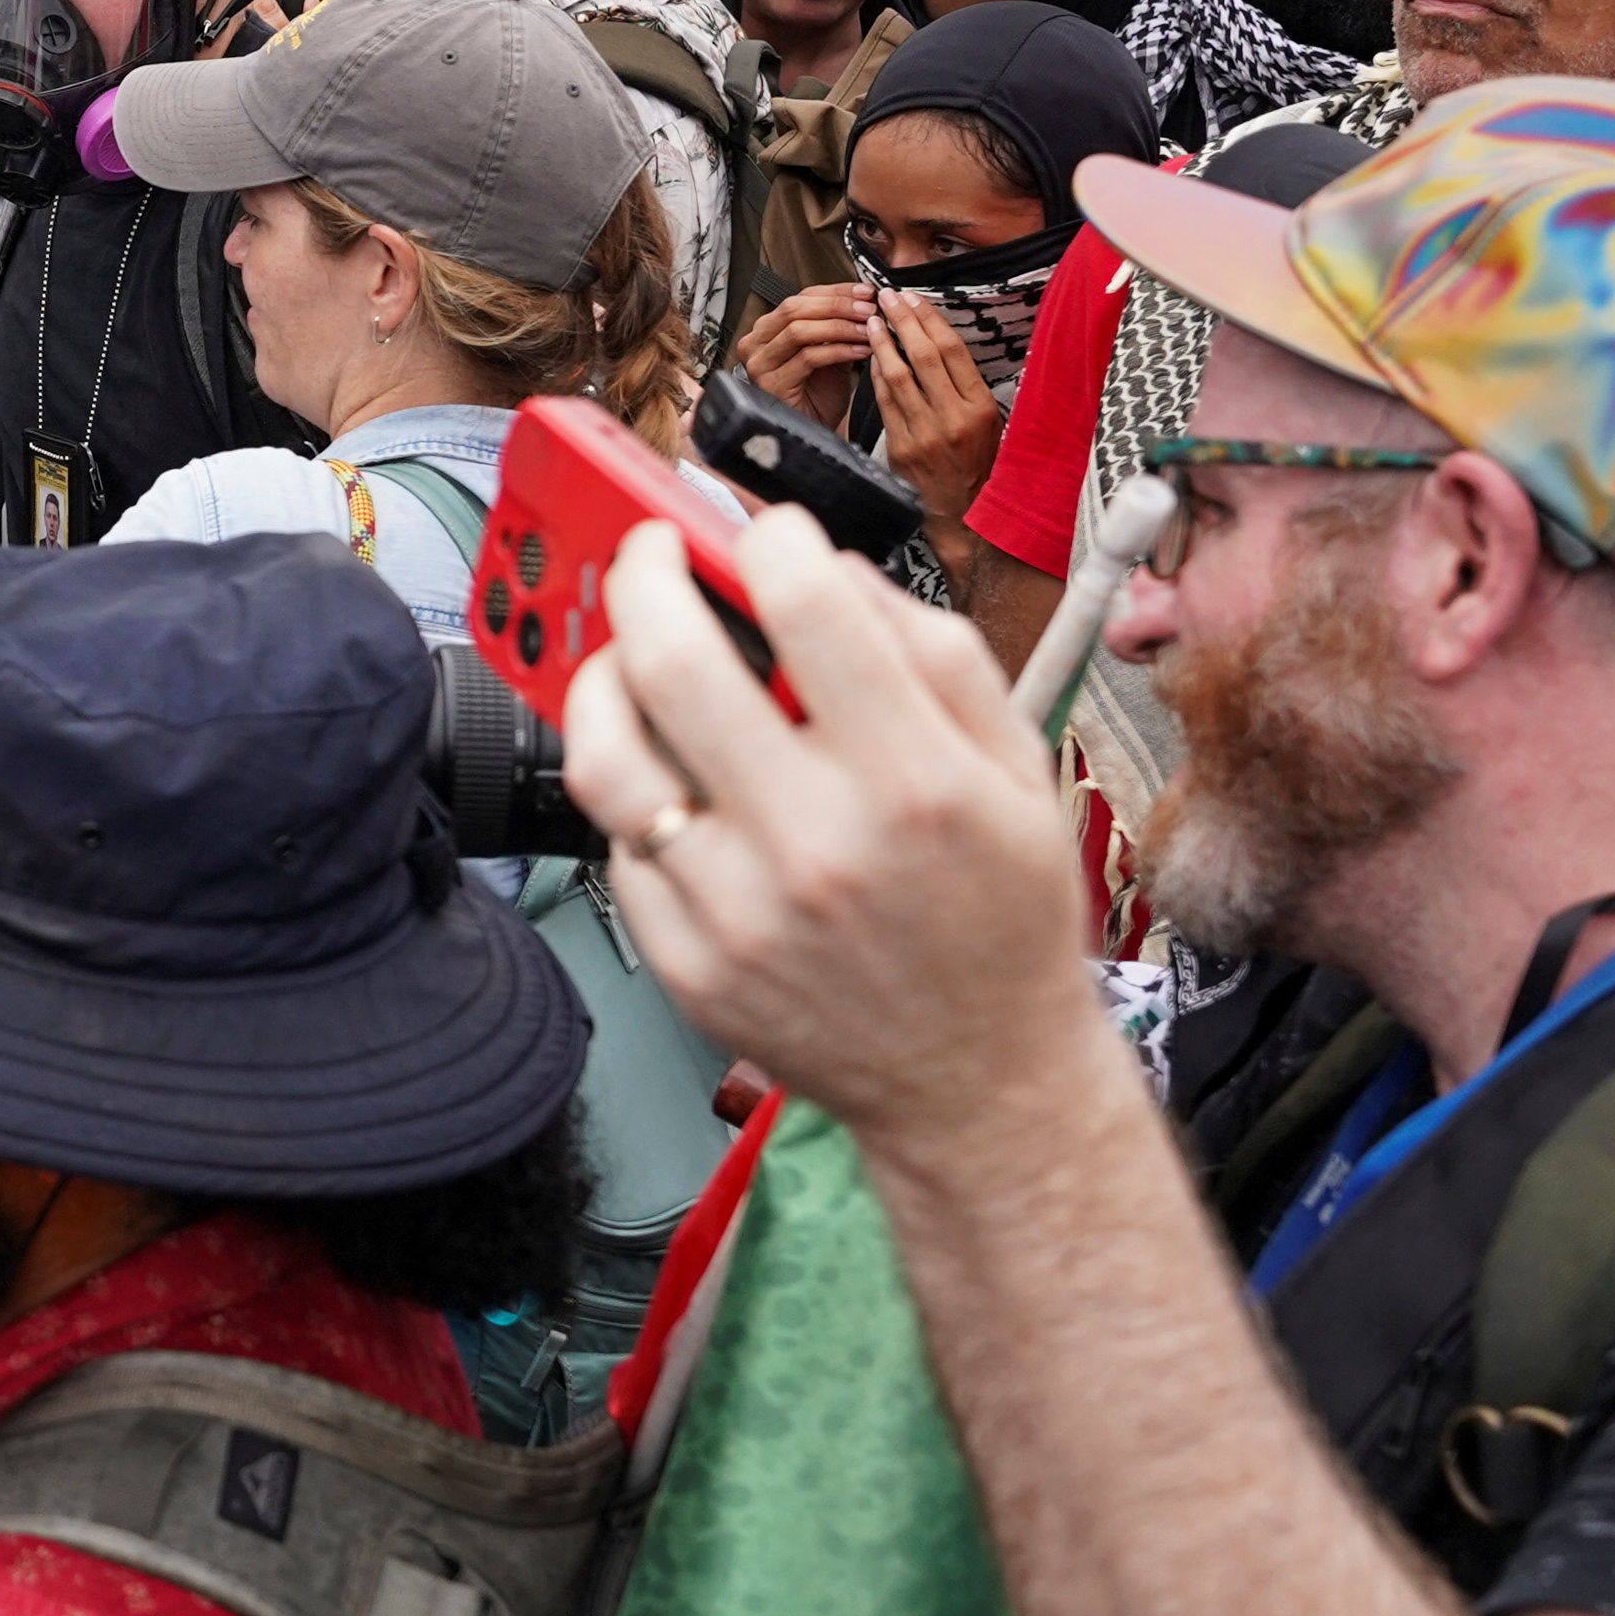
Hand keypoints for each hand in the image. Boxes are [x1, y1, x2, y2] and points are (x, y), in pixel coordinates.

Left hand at [554, 508, 1124, 1164]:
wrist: (978, 1081)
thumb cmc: (1000, 917)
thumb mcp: (1016, 769)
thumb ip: (932, 653)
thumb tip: (829, 569)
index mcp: (917, 783)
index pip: (808, 607)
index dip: (770, 541)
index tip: (760, 533)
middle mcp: (818, 843)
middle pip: (675, 662)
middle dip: (645, 572)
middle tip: (649, 553)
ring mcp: (738, 910)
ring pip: (607, 755)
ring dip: (598, 676)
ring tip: (622, 654)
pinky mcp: (683, 960)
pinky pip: (617, 841)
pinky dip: (631, 788)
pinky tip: (667, 772)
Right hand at [732, 280, 875, 427]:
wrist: (814, 430)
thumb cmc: (819, 394)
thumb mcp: (830, 350)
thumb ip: (840, 326)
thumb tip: (867, 299)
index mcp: (767, 329)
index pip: (800, 297)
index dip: (835, 292)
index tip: (866, 292)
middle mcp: (756, 343)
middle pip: (795, 308)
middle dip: (837, 306)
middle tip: (868, 309)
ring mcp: (760, 364)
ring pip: (799, 330)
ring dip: (840, 327)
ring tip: (868, 329)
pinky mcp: (772, 384)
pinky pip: (808, 358)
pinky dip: (839, 350)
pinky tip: (861, 351)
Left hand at [866, 284, 1001, 523]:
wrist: (965, 515)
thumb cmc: (982, 464)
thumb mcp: (994, 424)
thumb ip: (971, 387)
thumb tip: (945, 342)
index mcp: (980, 408)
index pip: (952, 352)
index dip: (929, 320)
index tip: (914, 298)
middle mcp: (952, 418)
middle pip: (923, 357)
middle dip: (902, 321)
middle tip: (887, 296)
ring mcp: (923, 434)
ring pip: (897, 376)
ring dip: (882, 343)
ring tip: (873, 319)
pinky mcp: (900, 448)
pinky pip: (884, 402)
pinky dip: (876, 374)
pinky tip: (871, 356)